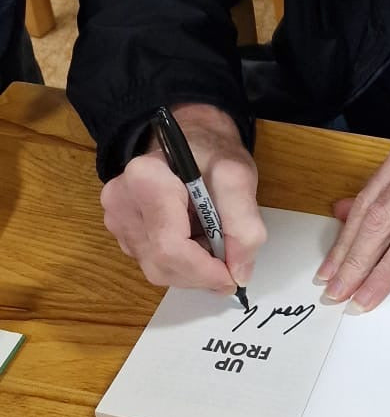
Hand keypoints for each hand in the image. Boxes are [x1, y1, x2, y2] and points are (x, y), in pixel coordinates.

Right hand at [101, 103, 266, 291]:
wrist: (192, 141)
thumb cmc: (212, 154)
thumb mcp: (238, 177)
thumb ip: (244, 225)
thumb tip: (239, 272)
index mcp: (144, 179)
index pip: (169, 246)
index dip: (204, 270)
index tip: (233, 275)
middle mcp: (120, 202)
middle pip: (161, 263)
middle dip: (201, 273)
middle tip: (231, 263)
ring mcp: (117, 220)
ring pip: (157, 269)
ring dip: (192, 269)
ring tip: (212, 244)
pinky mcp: (122, 233)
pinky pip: (153, 264)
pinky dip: (182, 264)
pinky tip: (196, 243)